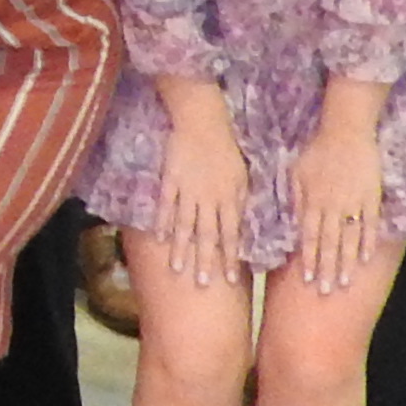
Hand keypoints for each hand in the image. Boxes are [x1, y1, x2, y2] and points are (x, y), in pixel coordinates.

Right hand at [152, 99, 247, 289]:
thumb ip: (242, 201)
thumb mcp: (244, 175)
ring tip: (178, 269)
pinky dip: (163, 221)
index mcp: (230, 198)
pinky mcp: (171, 180)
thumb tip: (245, 226)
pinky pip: (167, 204)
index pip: (231, 234)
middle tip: (203, 283)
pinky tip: (160, 238)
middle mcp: (210, 199)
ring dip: (182, 248)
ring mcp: (188, 191)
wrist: (204, 122)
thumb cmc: (228, 148)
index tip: (230, 279)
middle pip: (207, 234)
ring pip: (186, 225)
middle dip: (206, 260)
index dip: (231, 257)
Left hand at [285, 117, 386, 295]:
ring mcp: (353, 204)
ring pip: (349, 239)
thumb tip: (291, 223)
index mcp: (312, 200)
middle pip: (329, 243)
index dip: (308, 258)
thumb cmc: (316, 152)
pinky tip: (365, 259)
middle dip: (326, 268)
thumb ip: (294, 198)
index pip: (309, 236)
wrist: (346, 133)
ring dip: (346, 262)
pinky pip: (369, 225)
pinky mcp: (371, 198)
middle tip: (325, 291)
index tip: (307, 279)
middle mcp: (332, 206)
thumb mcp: (296, 172)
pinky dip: (367, 242)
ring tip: (344, 283)